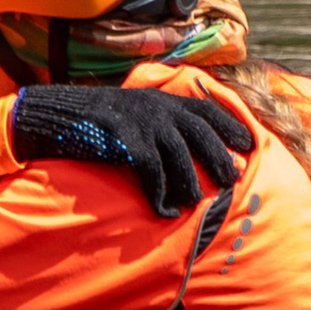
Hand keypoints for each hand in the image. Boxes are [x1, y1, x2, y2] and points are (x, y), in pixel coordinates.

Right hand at [8, 83, 247, 215]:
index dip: (230, 125)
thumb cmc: (99, 121)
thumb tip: (184, 145)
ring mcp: (141, 122)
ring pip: (178, 155)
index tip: (249, 143)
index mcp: (162, 99)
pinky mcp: (125, 141)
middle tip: (232, 178)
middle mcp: (156, 107)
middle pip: (199, 132)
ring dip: (189, 182)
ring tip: (195, 202)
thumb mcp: (134, 111)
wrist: (60, 116)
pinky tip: (164, 210)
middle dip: (218, 155)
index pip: (206, 109)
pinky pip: (151, 172)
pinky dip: (159, 194)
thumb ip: (159, 120)